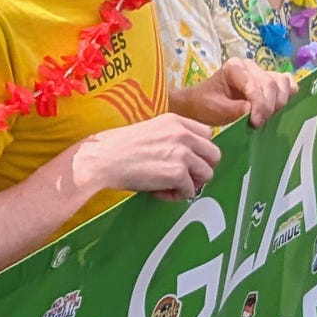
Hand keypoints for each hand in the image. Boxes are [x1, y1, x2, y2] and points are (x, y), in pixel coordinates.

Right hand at [73, 114, 220, 201]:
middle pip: (214, 154)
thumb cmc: (119, 147)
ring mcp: (182, 153)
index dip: (199, 151)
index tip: (188, 160)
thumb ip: (172, 137)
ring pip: (207, 174)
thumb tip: (189, 156)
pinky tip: (158, 191)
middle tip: (184, 177)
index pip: (206, 135)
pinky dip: (176, 196)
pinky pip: (190, 191)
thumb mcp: (151, 131)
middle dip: (201, 169)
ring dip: (190, 184)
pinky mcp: (178, 173)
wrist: (102, 158)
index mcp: (175, 120)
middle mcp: (182, 133)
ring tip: (169, 185)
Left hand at [175, 56, 295, 127]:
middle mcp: (249, 66)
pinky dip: (287, 95)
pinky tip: (277, 107)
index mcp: (234, 67)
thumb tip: (253, 110)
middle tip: (257, 123)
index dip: (259, 105)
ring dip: (278, 103)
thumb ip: (235, 109)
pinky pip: (287, 83)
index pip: (255, 85)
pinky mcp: (269, 81)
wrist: (200, 104)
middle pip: (271, 84)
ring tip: (264, 117)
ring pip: (282, 83)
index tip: (255, 122)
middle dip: (267, 107)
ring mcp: (260, 72)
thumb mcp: (216, 109)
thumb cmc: (205, 105)